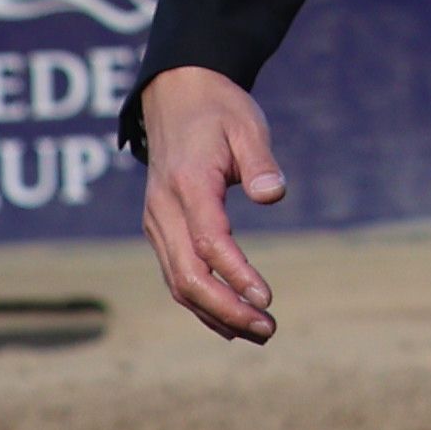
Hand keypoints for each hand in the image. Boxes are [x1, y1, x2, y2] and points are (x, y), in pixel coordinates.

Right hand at [137, 64, 287, 342]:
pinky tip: (229, 322)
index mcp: (187, 185)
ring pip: (177, 282)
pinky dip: (200, 303)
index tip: (267, 299)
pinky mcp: (160, 229)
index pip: (210, 241)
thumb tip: (273, 195)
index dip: (237, 274)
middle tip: (268, 329)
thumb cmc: (218, 110)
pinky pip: (175, 274)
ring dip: (215, 313)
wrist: (176, 96)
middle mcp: (164, 211)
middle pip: (187, 275)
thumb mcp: (246, 124)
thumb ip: (260, 161)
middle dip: (226, 309)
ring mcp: (157, 223)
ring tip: (258, 333)